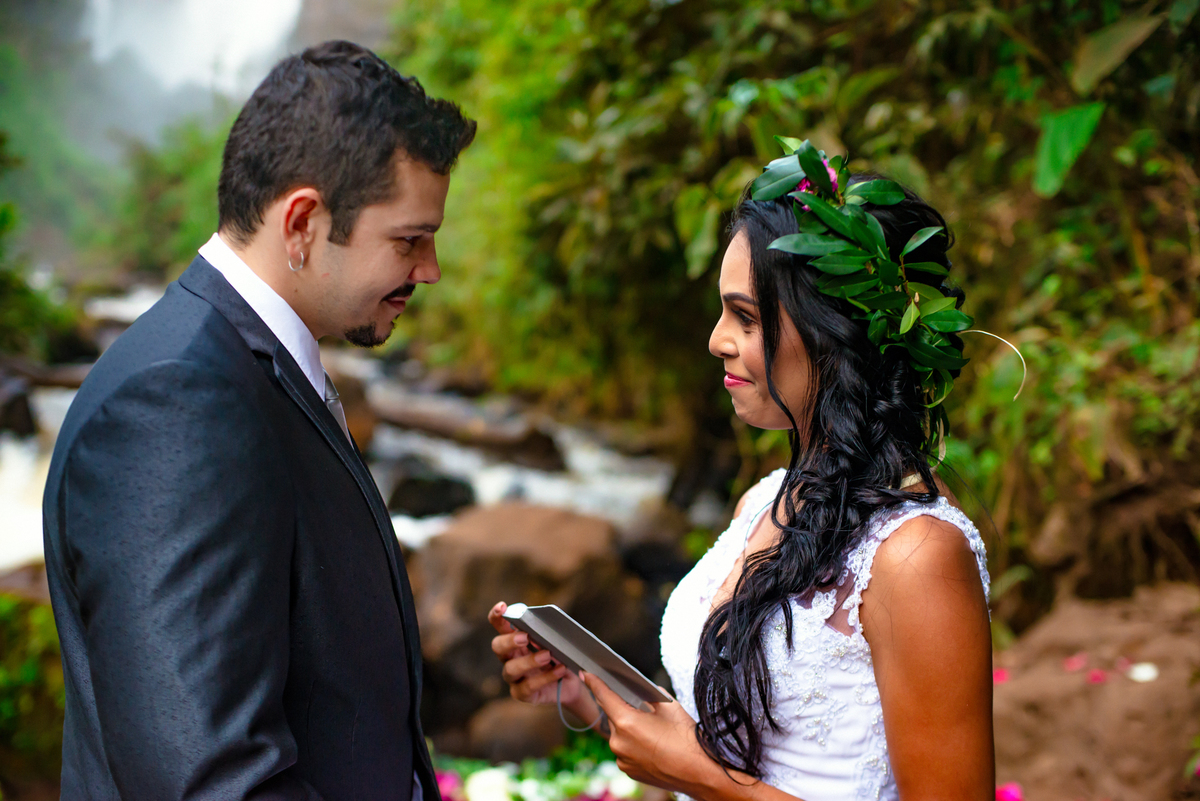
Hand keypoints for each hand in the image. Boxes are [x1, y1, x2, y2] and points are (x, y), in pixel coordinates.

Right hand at [488, 602, 584, 706]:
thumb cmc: (561, 656)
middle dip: (509, 640)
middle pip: (497, 647)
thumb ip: (549, 632)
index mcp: (515, 640)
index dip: (497, 616)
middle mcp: (510, 657)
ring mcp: (514, 677)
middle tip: (525, 637)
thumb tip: (549, 623)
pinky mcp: (522, 693)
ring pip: (510, 669)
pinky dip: (545, 678)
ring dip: (528, 661)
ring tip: (547, 655)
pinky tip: (560, 670)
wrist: (572, 683)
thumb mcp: (557, 641)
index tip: (502, 607)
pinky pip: (528, 687)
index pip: (500, 626)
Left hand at [580, 671, 711, 794]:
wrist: (699, 772)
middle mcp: (619, 742)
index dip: (594, 682)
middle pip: (614, 716)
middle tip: (643, 710)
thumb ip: (650, 694)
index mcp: (626, 722)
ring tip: (654, 733)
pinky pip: (625, 751)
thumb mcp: (669, 706)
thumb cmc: (686, 738)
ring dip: (630, 729)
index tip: (586, 674)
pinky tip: (652, 746)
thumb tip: (642, 691)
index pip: (604, 696)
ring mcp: (622, 758)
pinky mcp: (628, 770)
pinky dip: (633, 745)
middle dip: (625, 710)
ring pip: (620, 735)